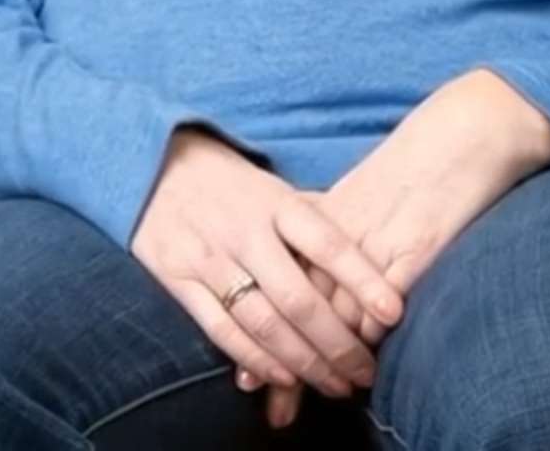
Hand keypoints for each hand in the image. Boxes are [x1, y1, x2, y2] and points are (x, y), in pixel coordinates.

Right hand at [130, 125, 406, 401]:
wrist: (155, 164)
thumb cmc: (229, 181)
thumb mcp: (273, 188)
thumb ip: (310, 223)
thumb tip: (365, 262)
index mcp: (276, 201)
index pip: (329, 243)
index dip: (363, 280)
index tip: (394, 312)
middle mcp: (246, 231)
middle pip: (299, 298)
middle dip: (337, 344)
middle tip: (366, 372)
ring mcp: (211, 257)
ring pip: (264, 323)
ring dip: (303, 363)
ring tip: (335, 385)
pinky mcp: (179, 280)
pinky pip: (223, 331)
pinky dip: (256, 361)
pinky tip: (284, 378)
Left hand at [245, 70, 549, 430]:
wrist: (467, 127)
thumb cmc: (419, 155)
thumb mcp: (362, 187)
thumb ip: (329, 223)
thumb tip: (300, 261)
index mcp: (325, 213)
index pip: (283, 281)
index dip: (263, 330)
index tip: (248, 375)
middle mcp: (343, 230)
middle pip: (303, 304)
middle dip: (287, 360)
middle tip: (275, 405)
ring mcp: (378, 240)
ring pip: (339, 312)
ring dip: (330, 360)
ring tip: (325, 395)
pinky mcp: (416, 248)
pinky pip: (382, 301)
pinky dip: (372, 334)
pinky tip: (368, 360)